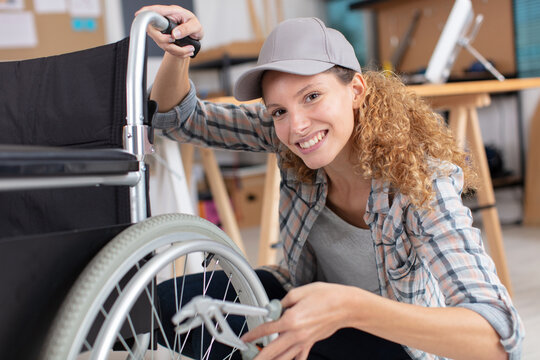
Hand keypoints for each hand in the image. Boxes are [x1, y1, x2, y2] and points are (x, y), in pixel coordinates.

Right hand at [135, 5, 202, 57]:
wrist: (195, 36)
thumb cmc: (194, 26)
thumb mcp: (195, 26)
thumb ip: (186, 29)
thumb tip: (175, 34)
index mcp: (172, 12)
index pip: (157, 10)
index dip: (146, 12)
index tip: (139, 14)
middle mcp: (165, 20)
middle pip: (154, 31)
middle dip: (166, 41)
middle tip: (178, 42)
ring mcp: (162, 31)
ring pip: (162, 43)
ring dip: (177, 50)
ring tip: (189, 49)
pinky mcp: (163, 39)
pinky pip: (167, 49)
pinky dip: (178, 53)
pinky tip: (186, 51)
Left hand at [241, 282, 357, 359]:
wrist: (346, 306)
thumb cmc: (326, 296)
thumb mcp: (299, 292)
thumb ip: (283, 302)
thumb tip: (274, 309)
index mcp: (291, 319)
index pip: (266, 329)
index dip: (253, 335)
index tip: (245, 339)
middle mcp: (296, 334)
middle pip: (272, 350)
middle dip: (258, 357)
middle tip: (249, 359)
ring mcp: (304, 341)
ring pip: (284, 359)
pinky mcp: (311, 343)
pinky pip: (299, 358)